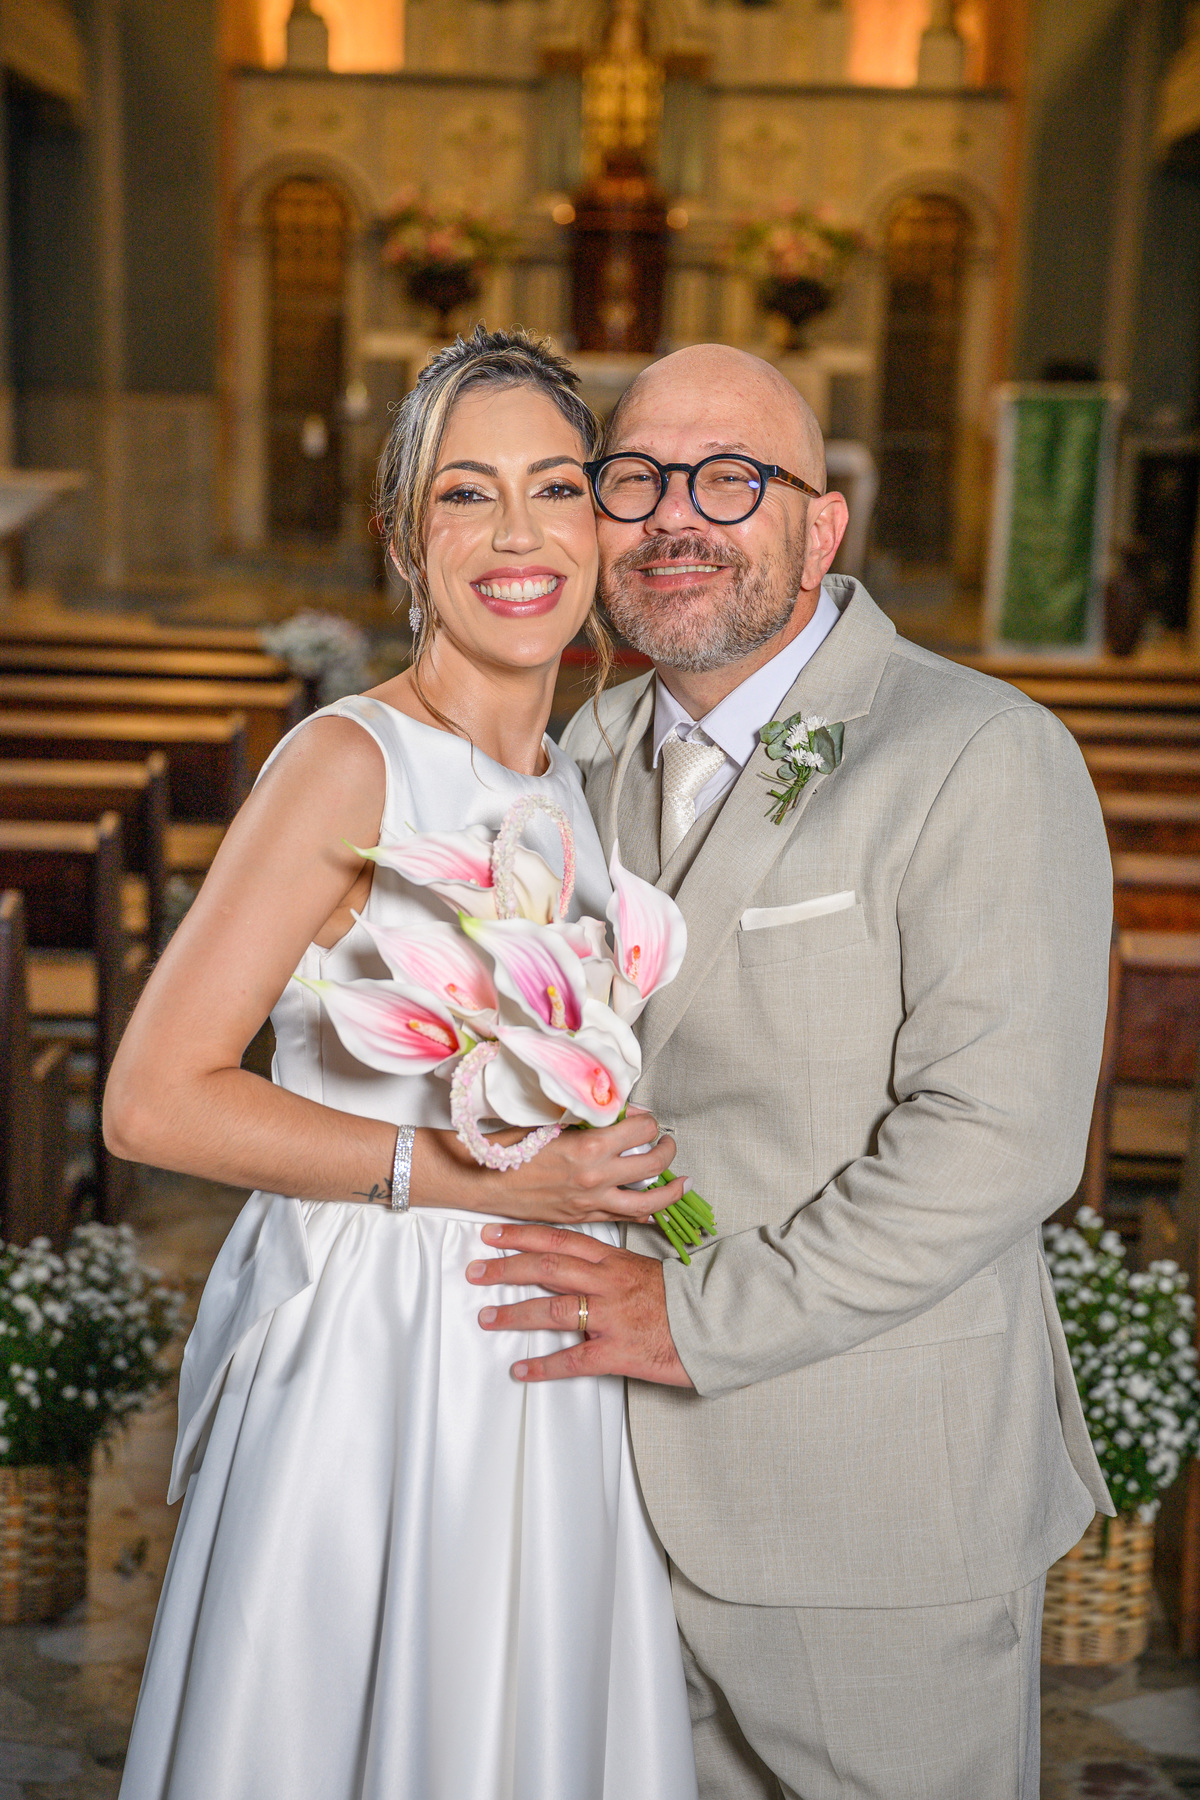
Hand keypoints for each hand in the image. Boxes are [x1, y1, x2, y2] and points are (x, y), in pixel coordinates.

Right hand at [413, 1113, 684, 1224]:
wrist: (481, 1181)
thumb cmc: (511, 1145)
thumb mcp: (552, 1121)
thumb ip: (590, 1117)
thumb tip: (622, 1113)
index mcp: (590, 1147)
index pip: (642, 1130)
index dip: (648, 1121)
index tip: (644, 1117)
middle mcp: (596, 1178)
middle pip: (654, 1164)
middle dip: (667, 1149)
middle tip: (666, 1142)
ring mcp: (591, 1203)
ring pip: (648, 1202)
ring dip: (670, 1190)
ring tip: (681, 1181)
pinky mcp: (582, 1218)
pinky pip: (623, 1218)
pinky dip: (643, 1212)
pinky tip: (652, 1207)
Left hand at [466, 1223, 693, 1386]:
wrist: (719, 1326)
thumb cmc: (685, 1301)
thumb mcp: (647, 1270)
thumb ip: (612, 1266)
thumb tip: (580, 1263)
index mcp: (615, 1261)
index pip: (561, 1240)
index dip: (523, 1235)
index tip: (493, 1233)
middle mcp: (608, 1284)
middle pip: (547, 1269)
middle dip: (506, 1268)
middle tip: (476, 1270)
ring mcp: (612, 1318)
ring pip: (553, 1311)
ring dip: (515, 1314)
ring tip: (487, 1317)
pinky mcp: (618, 1352)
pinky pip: (573, 1359)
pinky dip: (543, 1366)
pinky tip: (520, 1369)